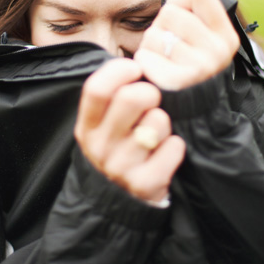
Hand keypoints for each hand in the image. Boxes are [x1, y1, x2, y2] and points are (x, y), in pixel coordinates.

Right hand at [75, 58, 185, 202]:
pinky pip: (174, 148)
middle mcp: (99, 146)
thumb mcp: (107, 125)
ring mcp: (120, 167)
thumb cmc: (122, 149)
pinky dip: (176, 146)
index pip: (97, 88)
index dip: (120, 71)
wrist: (122, 202)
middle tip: (154, 101)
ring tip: (157, 134)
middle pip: (131, 98)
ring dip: (165, 123)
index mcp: (87, 126)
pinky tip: (165, 152)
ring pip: (157, 122)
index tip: (136, 70)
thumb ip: (116, 96)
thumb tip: (141, 61)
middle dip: (151, 93)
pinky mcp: (144, 184)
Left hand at [134, 0, 239, 90]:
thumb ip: (196, 11)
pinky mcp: (175, 82)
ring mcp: (198, 68)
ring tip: (165, 62)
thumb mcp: (202, 38)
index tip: (185, 20)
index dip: (183, 3)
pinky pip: (144, 55)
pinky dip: (145, 63)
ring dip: (152, 47)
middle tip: (172, 48)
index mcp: (227, 36)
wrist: (192, 110)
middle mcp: (218, 51)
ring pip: (154, 34)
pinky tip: (158, 73)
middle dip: (163, 28)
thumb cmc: (189, 64)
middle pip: (170, 12)